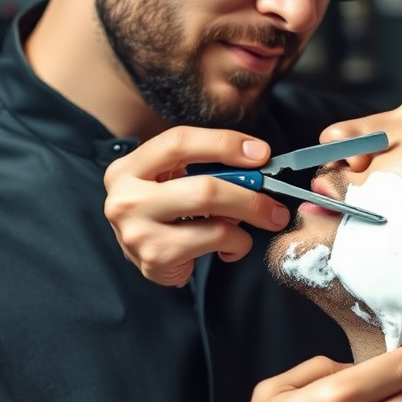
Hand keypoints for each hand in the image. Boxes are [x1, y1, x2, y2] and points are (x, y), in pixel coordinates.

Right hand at [104, 126, 292, 286]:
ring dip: (249, 220)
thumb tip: (256, 160)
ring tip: (259, 222)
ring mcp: (138, 232)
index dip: (224, 144)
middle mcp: (126, 198)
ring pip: (215, 221)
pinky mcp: (156, 259)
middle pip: (204, 187)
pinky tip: (229, 246)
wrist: (143, 253)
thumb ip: (206, 166)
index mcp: (129, 167)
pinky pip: (216, 244)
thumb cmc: (165, 209)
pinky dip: (237, 244)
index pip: (179, 142)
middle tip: (275, 203)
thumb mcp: (173, 178)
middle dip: (251, 195)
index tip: (260, 153)